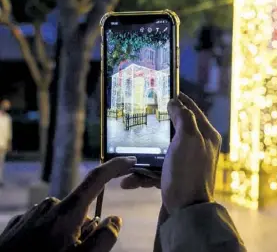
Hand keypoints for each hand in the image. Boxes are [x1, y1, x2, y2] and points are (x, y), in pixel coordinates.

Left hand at [0, 157, 135, 251]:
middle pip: (81, 209)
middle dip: (86, 226)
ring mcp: (31, 215)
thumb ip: (104, 239)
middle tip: (78, 251)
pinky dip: (49, 237)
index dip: (116, 167)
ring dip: (66, 234)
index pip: (96, 179)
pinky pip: (43, 225)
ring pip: (62, 219)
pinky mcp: (17, 225)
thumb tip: (115, 220)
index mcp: (67, 211)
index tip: (131, 162)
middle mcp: (49, 206)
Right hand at [121, 93, 220, 213]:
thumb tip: (175, 102)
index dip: (179, 99)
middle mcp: (198, 146)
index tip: (164, 90)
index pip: (192, 109)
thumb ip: (183, 118)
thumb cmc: (189, 172)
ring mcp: (186, 162)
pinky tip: (128, 179)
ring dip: (143, 154)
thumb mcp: (187, 139)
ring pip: (162, 150)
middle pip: (175, 129)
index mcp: (206, 135)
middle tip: (142, 117)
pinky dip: (142, 174)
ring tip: (128, 155)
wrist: (187, 210)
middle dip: (156, 127)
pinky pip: (156, 170)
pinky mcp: (175, 177)